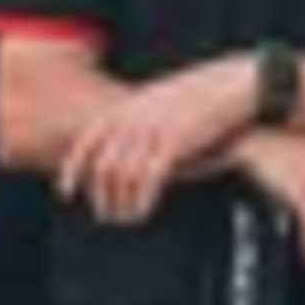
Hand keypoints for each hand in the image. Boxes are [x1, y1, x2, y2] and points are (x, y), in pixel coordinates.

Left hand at [51, 55, 263, 225]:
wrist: (238, 84)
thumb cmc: (203, 98)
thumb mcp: (163, 101)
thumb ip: (141, 122)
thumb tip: (125, 154)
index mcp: (129, 105)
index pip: (88, 139)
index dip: (73, 168)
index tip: (65, 192)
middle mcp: (136, 115)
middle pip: (103, 164)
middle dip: (100, 195)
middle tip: (105, 217)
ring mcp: (154, 127)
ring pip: (122, 175)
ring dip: (120, 203)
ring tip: (125, 220)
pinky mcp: (175, 141)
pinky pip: (148, 179)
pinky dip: (141, 201)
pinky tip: (143, 214)